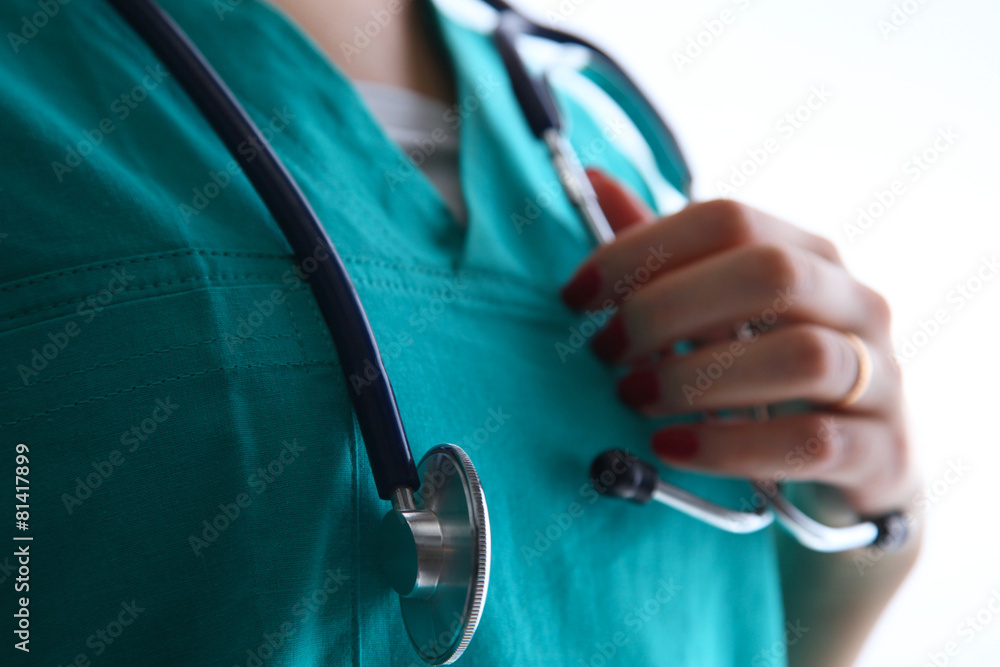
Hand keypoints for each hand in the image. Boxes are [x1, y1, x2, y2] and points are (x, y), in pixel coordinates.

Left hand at [561, 170, 916, 515]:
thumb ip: (661, 254)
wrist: (854, 464)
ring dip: (698, 379)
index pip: (727, 219)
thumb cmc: (763, 375)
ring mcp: (878, 376)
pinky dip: (730, 446)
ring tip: (635, 398)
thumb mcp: (712, 312)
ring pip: (802, 357)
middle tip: (607, 352)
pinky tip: (671, 446)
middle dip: (668, 311)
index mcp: (808, 255)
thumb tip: (594, 180)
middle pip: (769, 275)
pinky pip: (812, 442)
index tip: (576, 296)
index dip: (640, 250)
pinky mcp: (882, 450)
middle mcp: (854, 303)